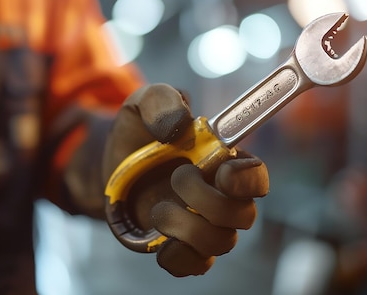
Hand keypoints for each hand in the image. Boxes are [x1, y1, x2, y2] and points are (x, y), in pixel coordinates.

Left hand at [103, 83, 268, 276]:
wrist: (108, 166)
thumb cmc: (138, 133)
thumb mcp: (143, 104)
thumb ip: (162, 100)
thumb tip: (181, 124)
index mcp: (224, 161)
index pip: (257, 177)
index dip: (248, 180)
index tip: (223, 171)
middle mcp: (222, 198)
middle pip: (244, 216)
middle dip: (208, 200)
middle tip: (178, 176)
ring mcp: (205, 227)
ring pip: (220, 242)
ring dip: (187, 227)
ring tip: (159, 209)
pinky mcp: (184, 249)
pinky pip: (195, 266)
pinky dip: (177, 256)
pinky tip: (159, 239)